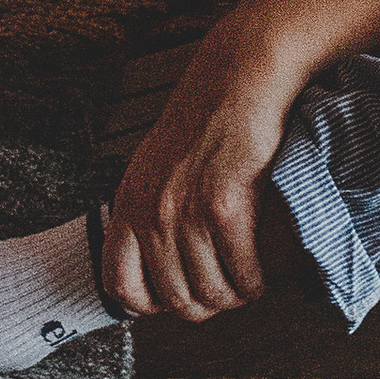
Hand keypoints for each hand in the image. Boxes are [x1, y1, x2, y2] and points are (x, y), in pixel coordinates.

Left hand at [97, 2, 303, 320]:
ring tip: (245, 279)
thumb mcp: (157, 166)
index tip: (177, 294)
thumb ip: (150, 212)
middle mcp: (149, 210)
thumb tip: (161, 271)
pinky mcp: (223, 206)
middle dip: (205, 304)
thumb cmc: (206, 118)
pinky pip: (242, 275)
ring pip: (211, 295)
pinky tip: (260, 270)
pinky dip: (255, 282)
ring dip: (234, 296)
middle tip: (224, 288)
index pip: (119, 285)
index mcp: (129, 201)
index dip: (151, 303)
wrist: (240, 74)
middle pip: (174, 300)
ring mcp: (183, 210)